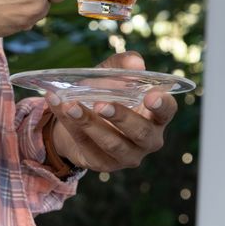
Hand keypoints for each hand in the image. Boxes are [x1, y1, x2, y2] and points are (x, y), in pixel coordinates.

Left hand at [46, 52, 176, 172]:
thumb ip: (122, 66)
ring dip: (89, 123)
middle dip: (121, 117)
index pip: (167, 111)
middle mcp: (147, 139)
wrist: (78, 118)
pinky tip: (57, 106)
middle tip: (101, 105)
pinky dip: (69, 124)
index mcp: (155, 116)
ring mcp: (126, 155)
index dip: (162, 105)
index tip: (151, 96)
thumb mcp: (112, 76)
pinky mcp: (102, 163)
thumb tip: (136, 62)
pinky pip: (85, 144)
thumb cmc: (105, 94)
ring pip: (111, 143)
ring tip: (71, 105)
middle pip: (140, 132)